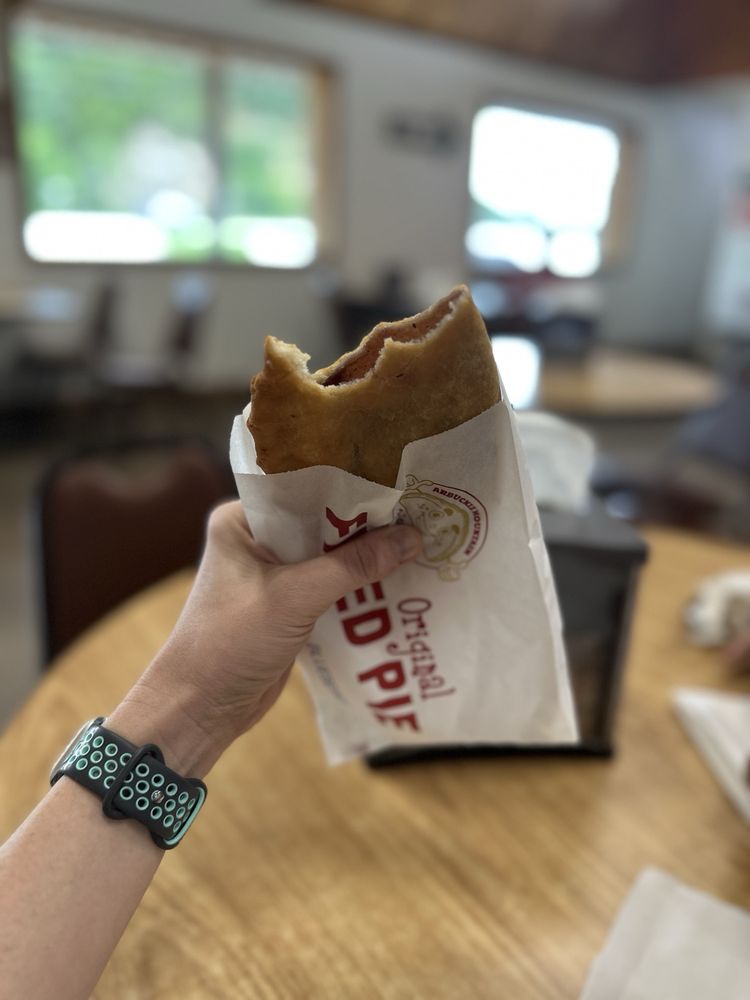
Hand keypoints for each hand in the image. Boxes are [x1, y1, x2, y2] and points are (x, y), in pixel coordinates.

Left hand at [108, 502, 421, 774]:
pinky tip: (397, 577)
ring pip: (330, 553)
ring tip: (419, 539)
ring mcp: (273, 573)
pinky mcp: (287, 604)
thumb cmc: (231, 641)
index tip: (398, 480)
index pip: (304, 487)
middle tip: (419, 509)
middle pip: (322, 520)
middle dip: (366, 522)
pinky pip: (330, 583)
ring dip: (366, 554)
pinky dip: (358, 582)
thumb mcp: (296, 596)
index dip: (351, 484)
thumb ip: (354, 565)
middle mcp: (256, 539)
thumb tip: (413, 537)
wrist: (200, 708)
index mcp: (242, 519)